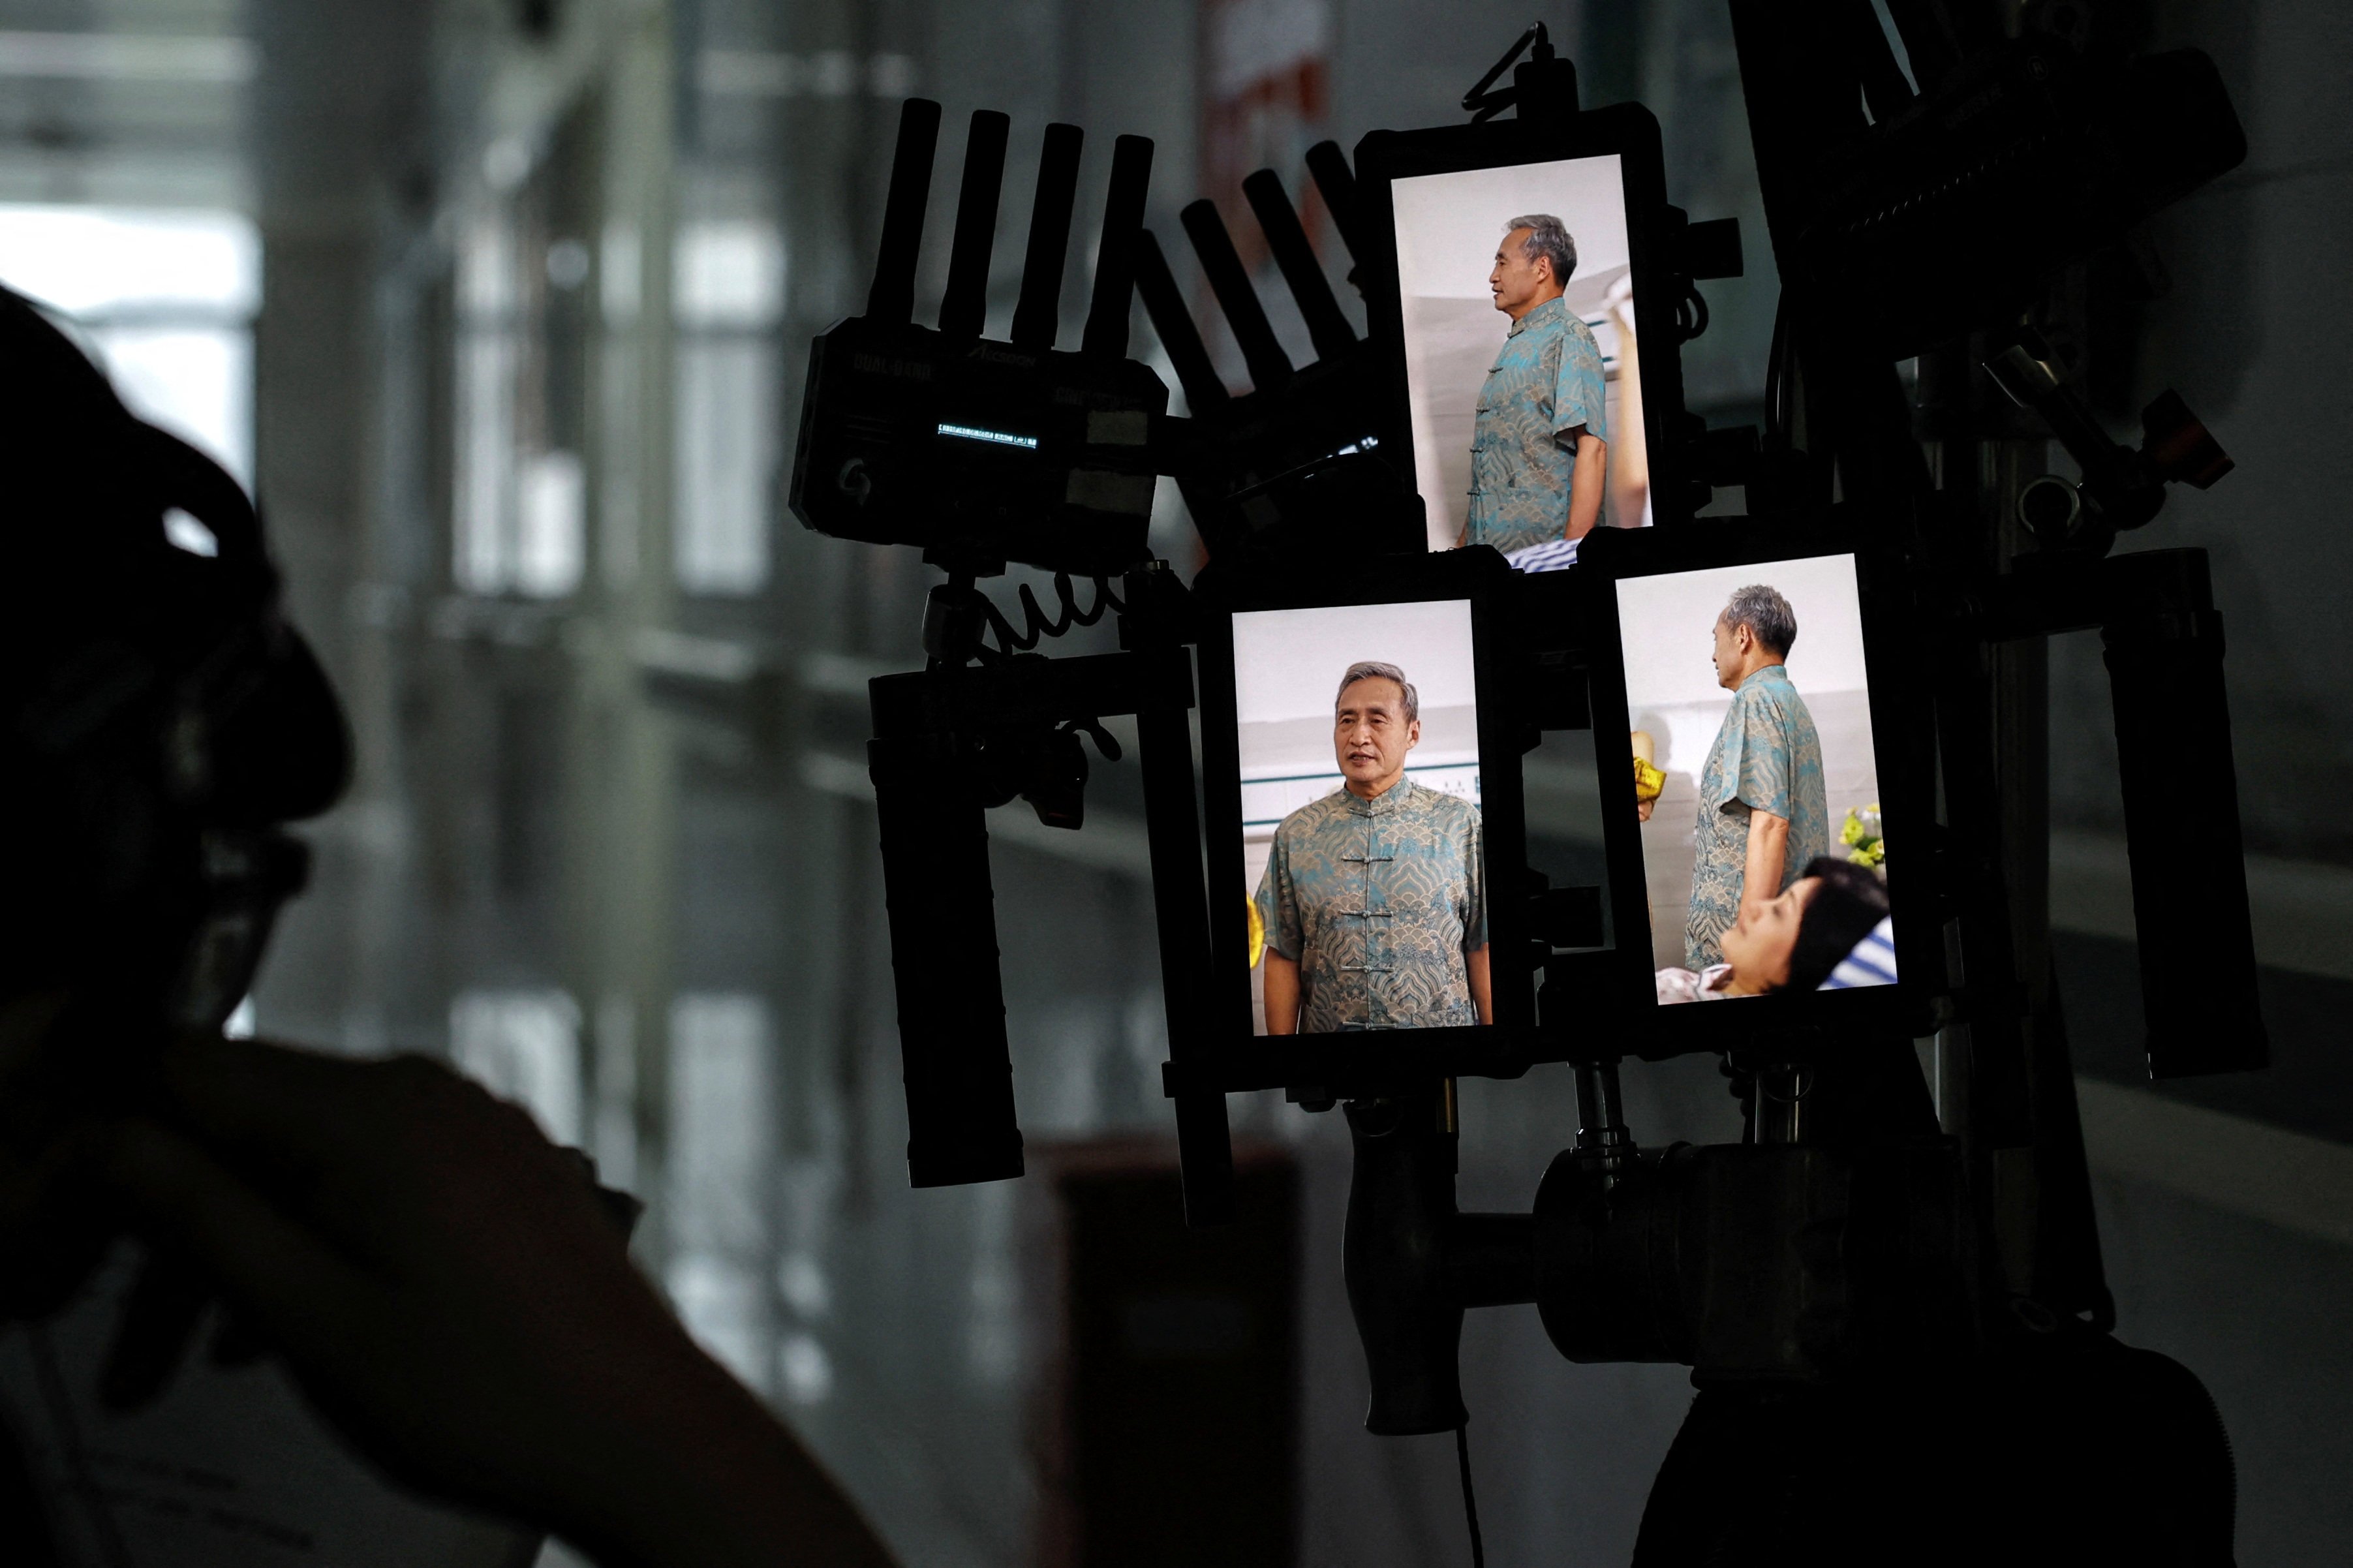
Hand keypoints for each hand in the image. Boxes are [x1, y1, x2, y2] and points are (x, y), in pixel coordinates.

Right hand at [102, 1036, 896, 1567]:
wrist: (643, 1433)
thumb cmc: (483, 1392)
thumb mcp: (310, 1317)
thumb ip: (202, 1215)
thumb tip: (107, 1137)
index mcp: (371, 1111)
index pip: (196, 1069)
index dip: (124, 1134)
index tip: (91, 1215)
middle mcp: (429, 1090)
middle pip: (257, 1110)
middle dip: (189, 1201)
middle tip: (154, 1320)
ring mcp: (478, 1121)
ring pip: (320, 1148)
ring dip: (258, 1229)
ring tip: (225, 1345)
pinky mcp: (507, 1162)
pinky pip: (388, 1168)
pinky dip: (332, 1227)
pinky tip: (315, 1315)